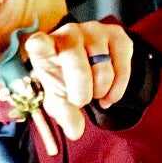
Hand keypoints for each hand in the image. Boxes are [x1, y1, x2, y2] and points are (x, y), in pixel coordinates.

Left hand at [22, 22, 134, 145]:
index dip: (40, 44)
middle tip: (81, 102)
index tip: (38, 45)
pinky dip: (118, 87)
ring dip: (101, 89)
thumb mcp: (59, 99)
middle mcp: (68, 33)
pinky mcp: (117, 34)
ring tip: (95, 94)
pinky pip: (122, 66)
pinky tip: (109, 94)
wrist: (90, 67)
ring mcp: (94, 30)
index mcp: (46, 48)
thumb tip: (75, 132)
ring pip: (102, 67)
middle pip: (75, 59)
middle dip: (81, 88)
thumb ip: (63, 114)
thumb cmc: (65, 80)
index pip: (40, 43)